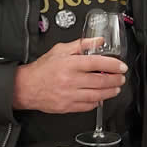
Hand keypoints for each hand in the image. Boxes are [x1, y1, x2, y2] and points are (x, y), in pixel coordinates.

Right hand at [13, 39, 127, 112]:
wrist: (25, 87)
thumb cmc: (43, 69)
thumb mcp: (60, 50)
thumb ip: (81, 45)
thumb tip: (98, 41)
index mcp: (70, 64)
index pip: (97, 63)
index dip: (113, 64)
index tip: (121, 66)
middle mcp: (70, 80)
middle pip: (100, 80)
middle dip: (115, 79)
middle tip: (121, 77)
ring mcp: (69, 94)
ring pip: (97, 95)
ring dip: (110, 92)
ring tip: (116, 88)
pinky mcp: (67, 106)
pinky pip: (87, 106)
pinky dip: (97, 102)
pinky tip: (101, 97)